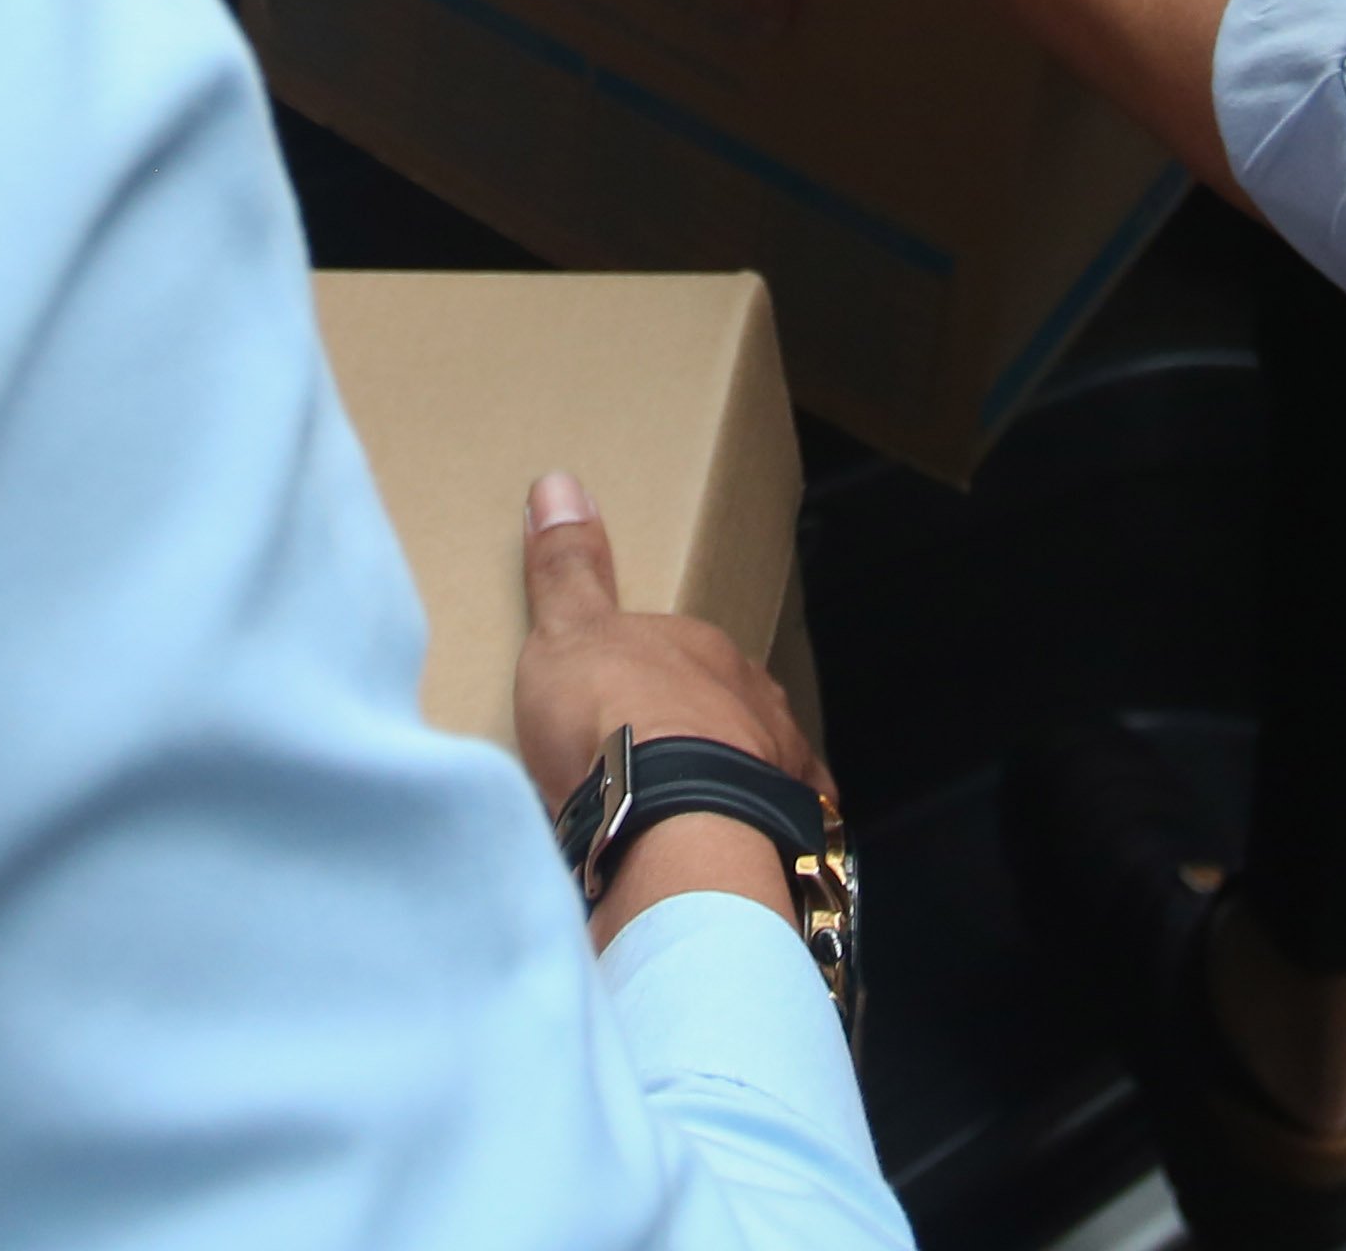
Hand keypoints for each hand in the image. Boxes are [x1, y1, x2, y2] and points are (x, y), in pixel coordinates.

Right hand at [514, 468, 825, 945]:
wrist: (672, 819)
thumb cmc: (614, 718)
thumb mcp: (568, 632)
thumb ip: (567, 568)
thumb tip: (558, 482)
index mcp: (702, 649)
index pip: (679, 652)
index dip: (646, 679)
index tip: (616, 708)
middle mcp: (754, 700)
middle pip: (722, 710)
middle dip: (693, 734)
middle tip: (644, 768)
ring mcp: (778, 766)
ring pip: (755, 767)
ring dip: (725, 788)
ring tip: (680, 824)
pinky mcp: (787, 833)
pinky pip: (775, 833)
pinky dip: (755, 842)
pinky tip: (729, 862)